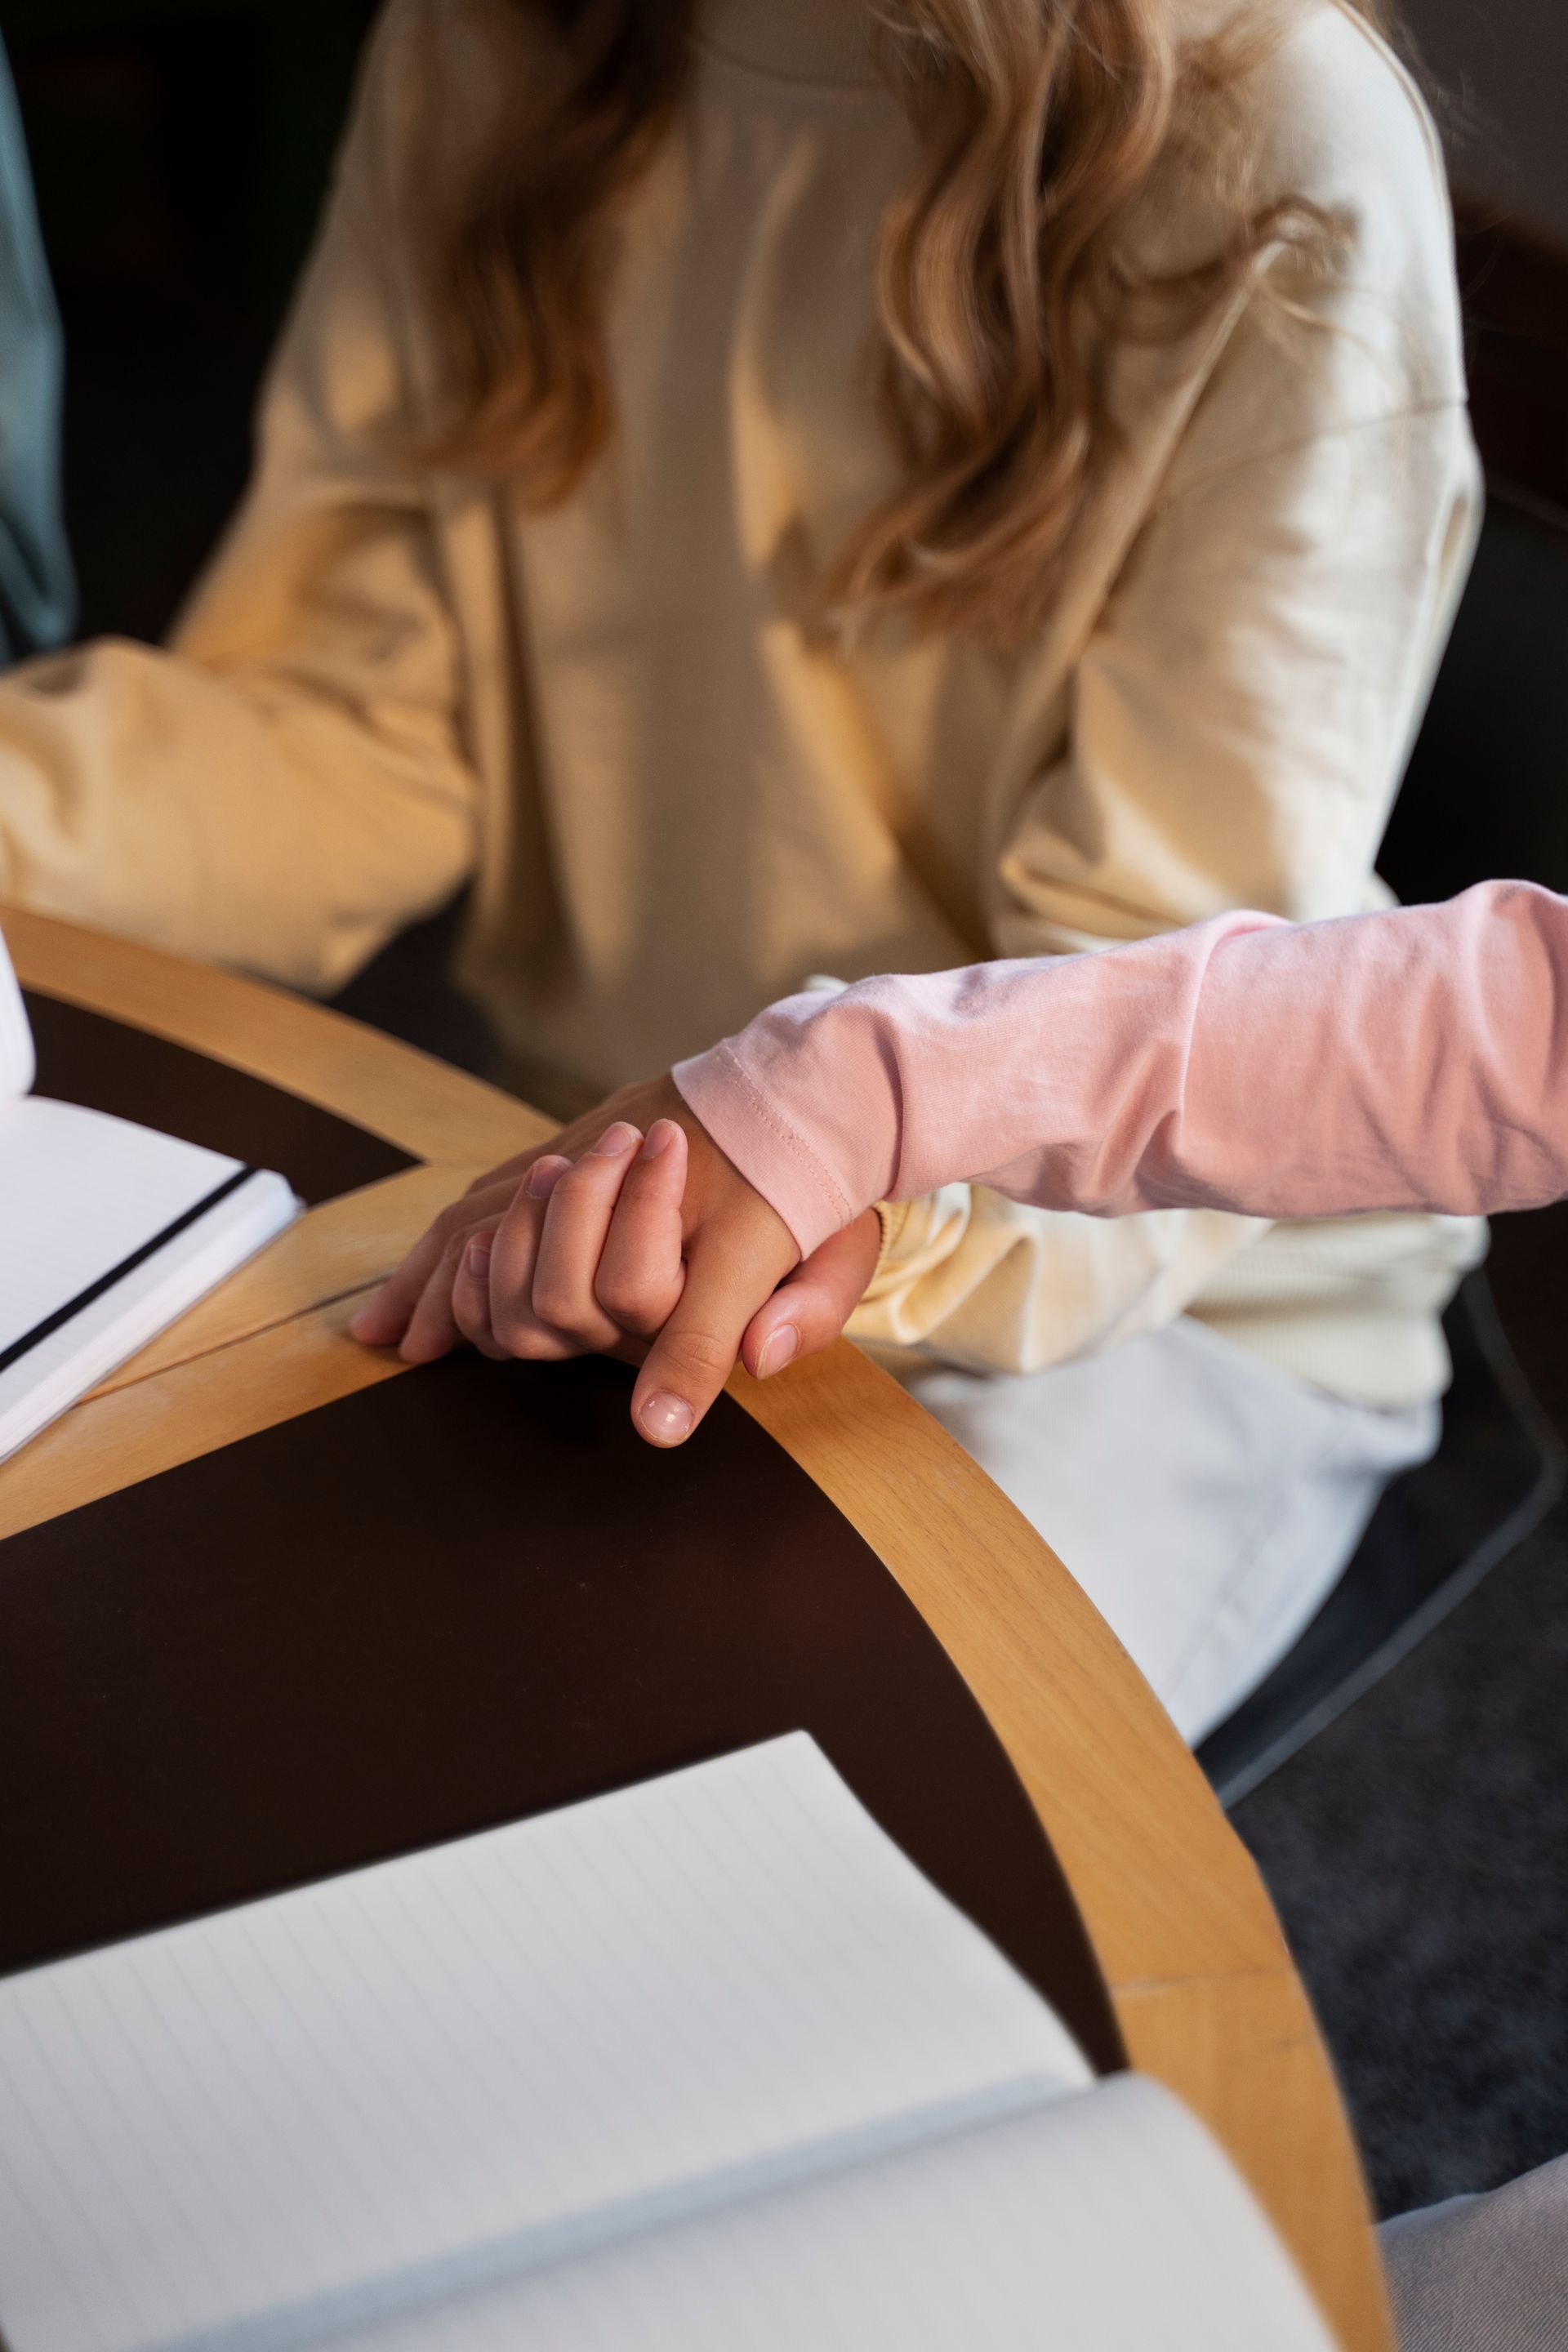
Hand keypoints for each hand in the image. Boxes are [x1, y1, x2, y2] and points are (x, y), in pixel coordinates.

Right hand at [349, 1074, 881, 1444]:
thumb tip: (760, 1363)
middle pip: (527, 1247)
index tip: (642, 1419)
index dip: (632, 1358)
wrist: (808, 1079)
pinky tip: (412, 1287)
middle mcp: (625, 1187)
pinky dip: (440, 1244)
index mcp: (697, 1223)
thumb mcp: (838, 1247)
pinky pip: (485, 1194)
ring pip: (484, 1217)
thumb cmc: (818, 1178)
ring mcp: (588, 1153)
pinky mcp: (571, 1140)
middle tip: (429, 1346)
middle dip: (487, 1302)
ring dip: (432, 1280)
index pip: (638, 1289)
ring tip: (387, 1335)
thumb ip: (809, 1307)